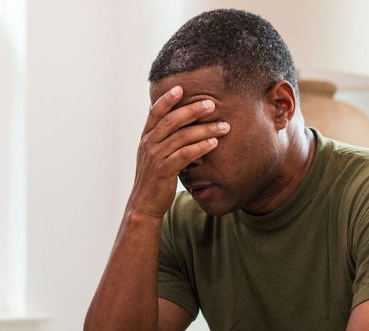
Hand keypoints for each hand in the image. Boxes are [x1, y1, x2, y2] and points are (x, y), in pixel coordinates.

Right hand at [128, 86, 230, 217]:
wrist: (145, 204)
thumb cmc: (154, 178)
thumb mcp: (154, 155)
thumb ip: (162, 138)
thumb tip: (174, 121)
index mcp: (146, 138)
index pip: (155, 113)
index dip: (167, 99)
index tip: (181, 88)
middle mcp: (149, 144)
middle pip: (171, 121)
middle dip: (192, 110)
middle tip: (211, 104)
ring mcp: (155, 157)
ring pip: (182, 137)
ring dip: (205, 129)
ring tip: (224, 126)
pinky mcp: (164, 171)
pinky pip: (185, 155)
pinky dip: (200, 147)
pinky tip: (214, 143)